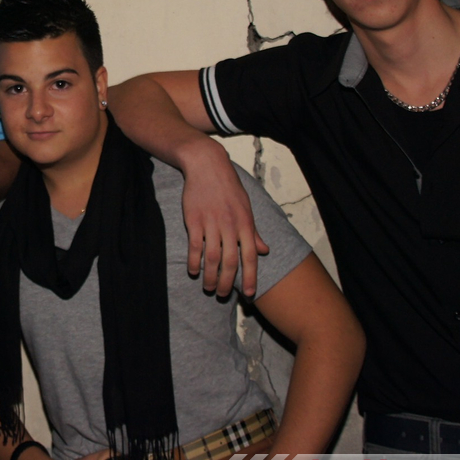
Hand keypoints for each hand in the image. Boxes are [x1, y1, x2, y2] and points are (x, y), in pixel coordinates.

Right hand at [178, 137, 268, 296]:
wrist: (207, 165)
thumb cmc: (228, 186)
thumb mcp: (246, 207)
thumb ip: (254, 232)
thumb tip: (265, 250)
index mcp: (245, 223)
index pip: (250, 256)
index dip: (250, 277)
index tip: (249, 294)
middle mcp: (230, 225)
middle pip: (230, 261)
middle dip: (227, 282)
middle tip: (222, 295)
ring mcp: (211, 223)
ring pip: (212, 258)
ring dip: (210, 276)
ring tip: (208, 287)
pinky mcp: (194, 220)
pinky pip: (195, 246)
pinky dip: (194, 262)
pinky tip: (194, 271)